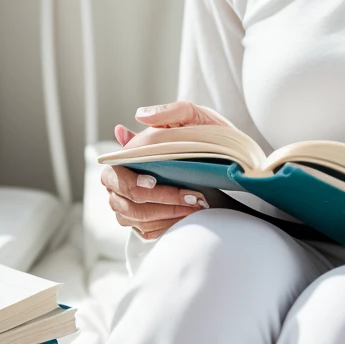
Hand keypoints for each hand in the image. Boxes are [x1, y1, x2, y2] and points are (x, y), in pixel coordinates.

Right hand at [100, 100, 231, 239]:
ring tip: (196, 206)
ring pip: (136, 219)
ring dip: (167, 214)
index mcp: (127, 156)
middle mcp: (123, 182)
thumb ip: (169, 112)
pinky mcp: (146, 220)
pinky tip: (188, 216)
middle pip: (125, 203)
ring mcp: (132, 204)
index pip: (116, 175)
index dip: (133, 181)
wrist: (228, 154)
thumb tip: (141, 115)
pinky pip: (148, 231)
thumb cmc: (204, 133)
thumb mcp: (193, 116)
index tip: (155, 181)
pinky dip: (168, 225)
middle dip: (159, 201)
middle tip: (191, 196)